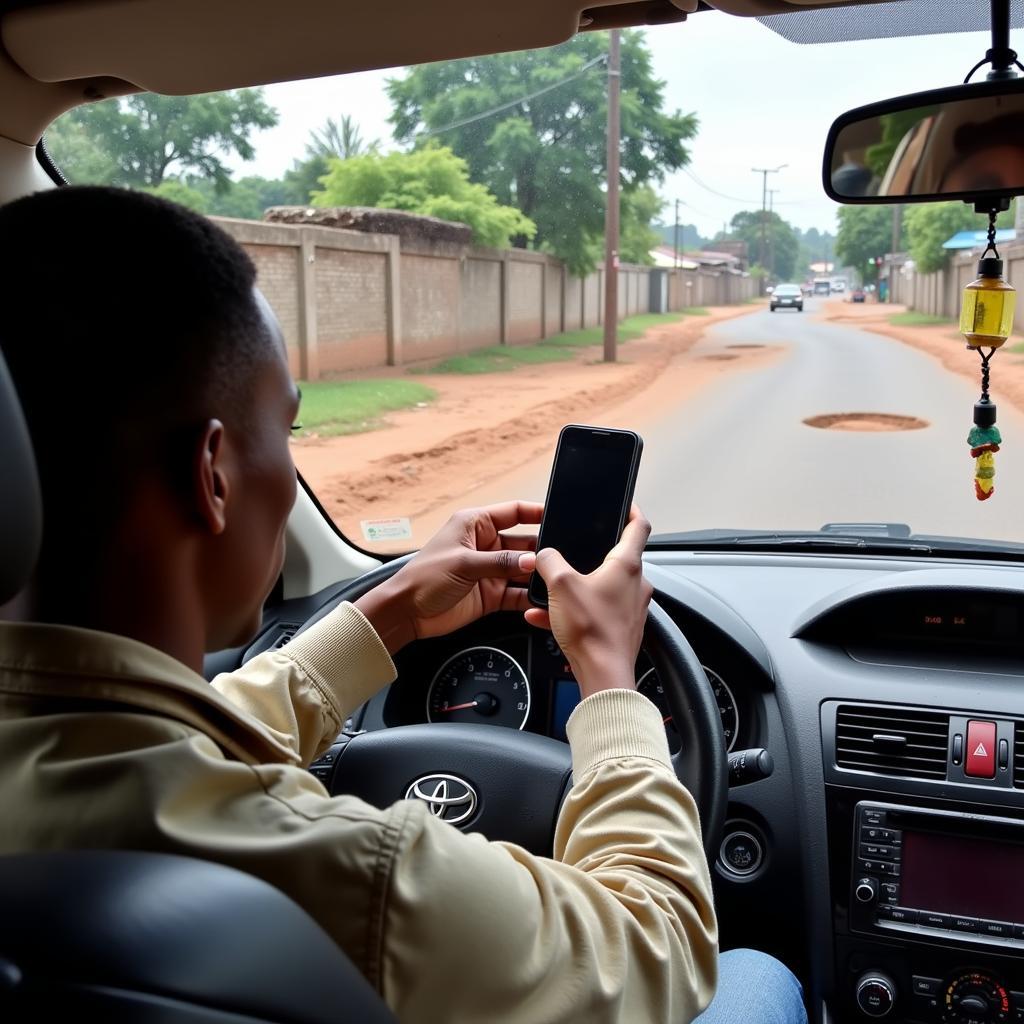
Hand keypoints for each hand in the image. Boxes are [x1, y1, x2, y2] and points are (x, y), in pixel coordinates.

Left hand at [355, 501, 542, 653]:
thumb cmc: (423, 578)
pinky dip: (529, 597)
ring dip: (537, 575)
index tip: (559, 515)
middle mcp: (486, 544)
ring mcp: (490, 570)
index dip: (537, 512)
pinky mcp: (492, 593)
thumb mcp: (463, 563)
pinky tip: (541, 600)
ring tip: (554, 580)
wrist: (407, 613)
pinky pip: (518, 593)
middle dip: (541, 550)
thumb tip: (532, 561)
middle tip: (559, 558)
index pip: (514, 511)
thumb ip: (500, 562)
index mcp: (476, 524)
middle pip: (524, 542)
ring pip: (524, 569)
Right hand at [524, 505, 651, 698]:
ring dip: (577, 588)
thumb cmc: (592, 631)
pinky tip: (549, 619)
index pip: (639, 526)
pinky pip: (596, 611)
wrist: (603, 675)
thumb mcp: (560, 585)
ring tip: (553, 595)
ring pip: (603, 587)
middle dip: (591, 555)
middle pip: (617, 558)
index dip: (631, 510)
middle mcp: (636, 584)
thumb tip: (544, 554)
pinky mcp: (622, 628)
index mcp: (627, 565)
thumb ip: (549, 562)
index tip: (623, 503)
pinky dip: (576, 611)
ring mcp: (631, 608)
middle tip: (572, 553)